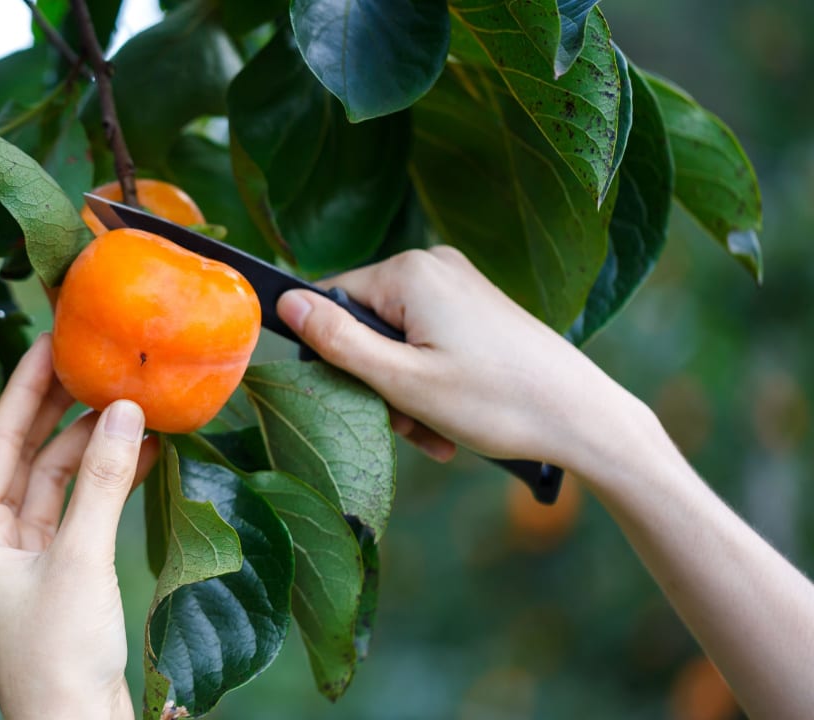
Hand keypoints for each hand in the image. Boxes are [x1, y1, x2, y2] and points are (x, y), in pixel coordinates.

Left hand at [0, 336, 158, 719]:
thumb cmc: (58, 659)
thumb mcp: (81, 560)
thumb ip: (102, 483)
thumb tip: (124, 412)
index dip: (25, 387)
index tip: (49, 341)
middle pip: (26, 456)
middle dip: (60, 410)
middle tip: (91, 360)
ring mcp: (24, 558)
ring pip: (58, 482)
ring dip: (94, 447)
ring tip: (131, 405)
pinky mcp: (58, 574)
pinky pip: (79, 511)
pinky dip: (107, 483)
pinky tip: (139, 453)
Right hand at [276, 247, 648, 470]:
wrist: (583, 418)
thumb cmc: (497, 401)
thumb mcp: (402, 381)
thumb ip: (337, 341)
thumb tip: (283, 303)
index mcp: (410, 272)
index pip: (331, 301)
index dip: (334, 356)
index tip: (365, 400)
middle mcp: (434, 266)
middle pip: (367, 324)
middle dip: (378, 382)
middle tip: (407, 426)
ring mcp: (460, 285)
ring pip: (398, 341)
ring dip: (405, 392)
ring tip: (435, 433)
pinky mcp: (478, 307)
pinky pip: (429, 341)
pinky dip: (431, 383)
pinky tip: (450, 422)